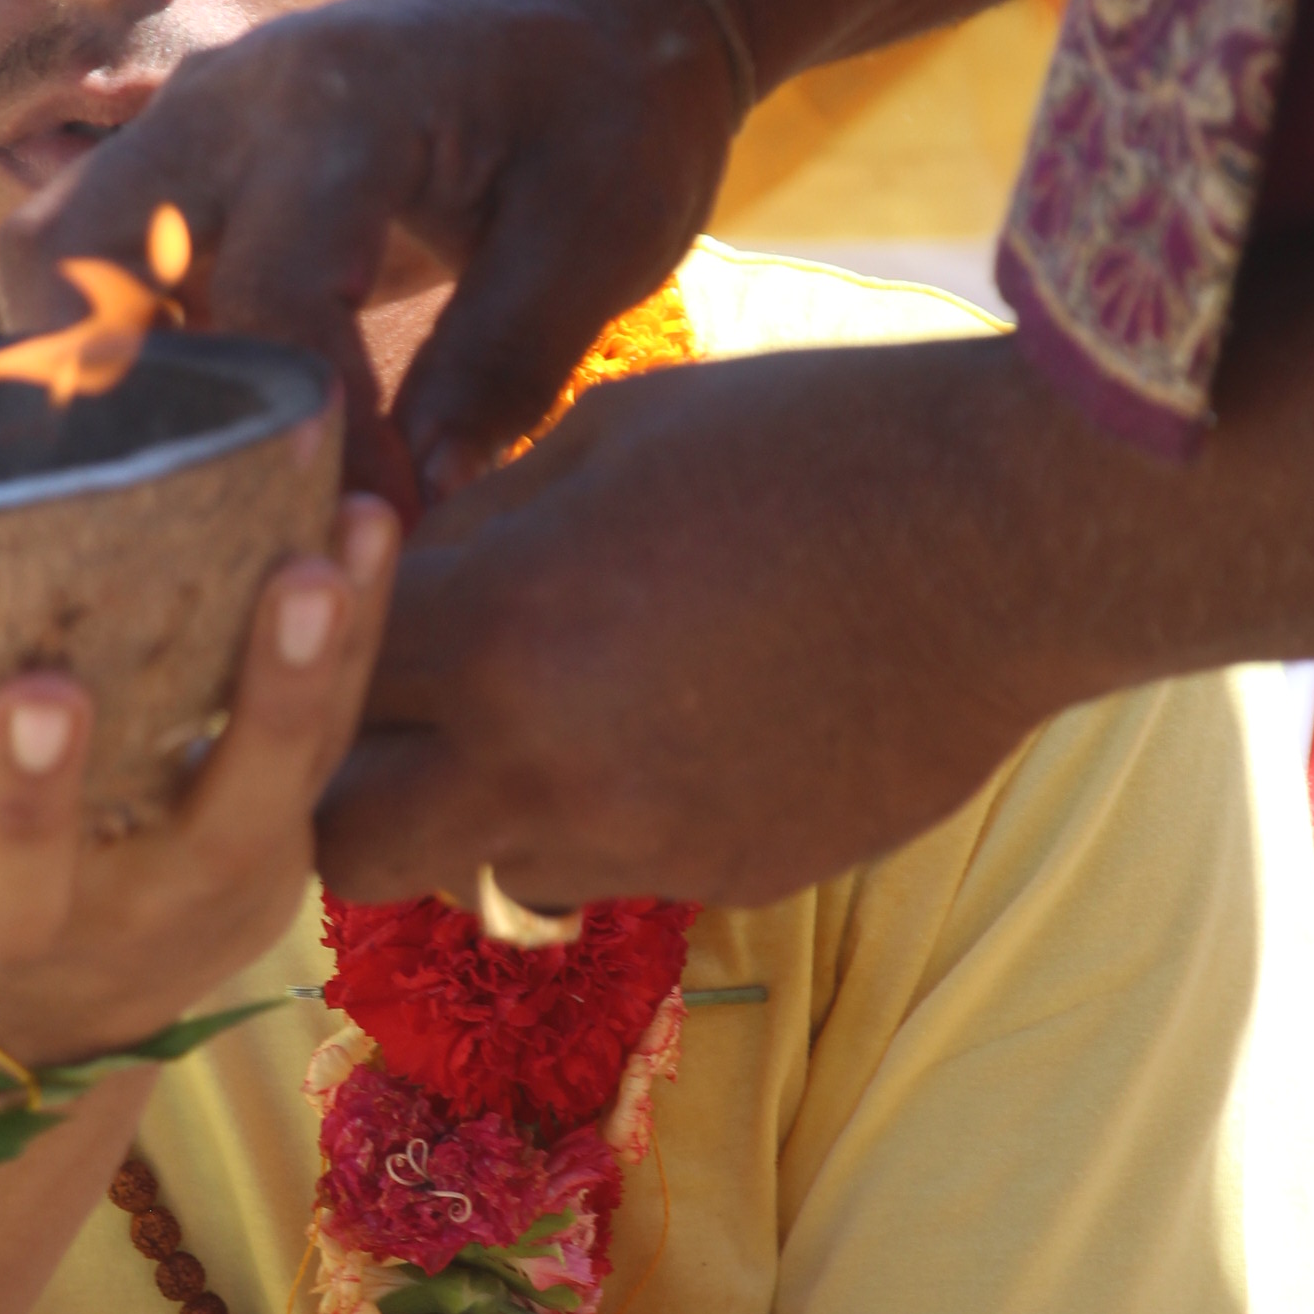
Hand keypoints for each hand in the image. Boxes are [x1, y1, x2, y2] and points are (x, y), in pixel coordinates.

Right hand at [0, 0, 739, 504]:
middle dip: (124, 404)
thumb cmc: (610, 101)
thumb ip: (502, 366)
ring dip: (94, 376)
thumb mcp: (601, 234)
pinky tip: (202, 434)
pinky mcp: (176, 159)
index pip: (268, 298)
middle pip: (74, 259)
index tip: (378, 533)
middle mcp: (221, 101)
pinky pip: (85, 260)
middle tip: (226, 511)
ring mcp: (181, 122)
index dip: (310, 439)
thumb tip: (412, 512)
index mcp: (339, 104)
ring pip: (51, 258)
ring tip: (198, 478)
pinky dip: (113, 350)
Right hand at [0, 494, 397, 1066]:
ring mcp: (162, 897)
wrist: (75, 975)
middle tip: (42, 694)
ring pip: (220, 822)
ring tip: (306, 577)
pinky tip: (368, 525)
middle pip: (16, 878)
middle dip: (26, 793)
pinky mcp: (269, 858)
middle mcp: (22, 910)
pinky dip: (353, 639)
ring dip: (267, 697)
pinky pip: (324, 754)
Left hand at [323, 334, 1067, 907]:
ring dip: (486, 816)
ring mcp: (642, 841)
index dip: (304, 662)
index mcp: (499, 630)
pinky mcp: (731, 879)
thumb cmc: (806, 444)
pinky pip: (616, 875)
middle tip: (393, 729)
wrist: (1009, 540)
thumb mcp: (606, 435)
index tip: (314, 640)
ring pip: (485, 876)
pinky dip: (612, 825)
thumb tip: (401, 577)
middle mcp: (548, 763)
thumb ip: (478, 526)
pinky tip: (680, 732)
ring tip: (561, 718)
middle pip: (348, 849)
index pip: (311, 691)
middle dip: (347, 796)